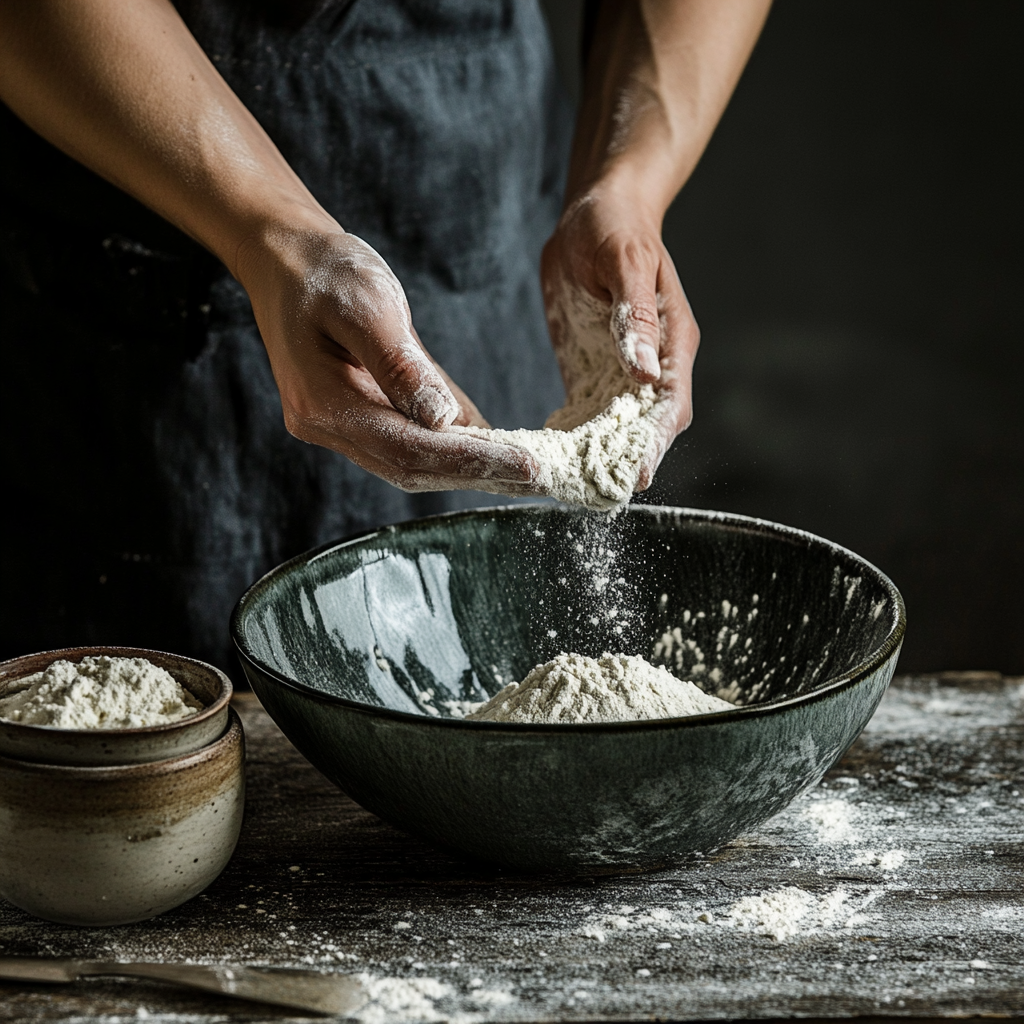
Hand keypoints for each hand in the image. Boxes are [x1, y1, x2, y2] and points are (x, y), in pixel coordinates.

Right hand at [236, 220, 538, 491]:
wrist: (285, 259)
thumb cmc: (324, 271)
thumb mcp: (367, 303)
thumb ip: (401, 364)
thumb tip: (443, 420)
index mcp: (325, 402)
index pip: (410, 450)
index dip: (470, 463)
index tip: (527, 465)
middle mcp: (327, 425)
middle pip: (411, 468)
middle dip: (478, 474)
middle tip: (540, 476)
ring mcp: (336, 426)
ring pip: (410, 464)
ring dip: (467, 470)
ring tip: (523, 470)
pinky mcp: (353, 416)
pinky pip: (406, 444)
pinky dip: (449, 451)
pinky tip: (490, 451)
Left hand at [540, 184, 699, 489]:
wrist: (595, 214)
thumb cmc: (615, 228)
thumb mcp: (625, 264)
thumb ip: (637, 318)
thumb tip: (645, 372)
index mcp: (671, 344)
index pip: (670, 407)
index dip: (655, 444)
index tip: (636, 476)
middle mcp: (650, 367)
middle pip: (643, 429)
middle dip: (621, 462)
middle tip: (591, 494)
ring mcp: (621, 372)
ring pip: (613, 429)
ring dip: (593, 457)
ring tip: (564, 487)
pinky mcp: (593, 371)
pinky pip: (585, 414)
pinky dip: (571, 436)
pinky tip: (547, 453)